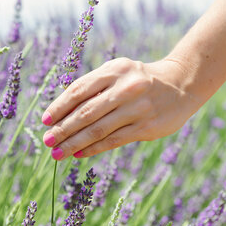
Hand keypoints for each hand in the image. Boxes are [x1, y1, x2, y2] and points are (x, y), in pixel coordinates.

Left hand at [41, 57, 202, 159]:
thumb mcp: (117, 73)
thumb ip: (93, 87)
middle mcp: (124, 88)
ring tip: (58, 153)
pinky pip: (114, 140)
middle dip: (62, 129)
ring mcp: (137, 108)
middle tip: (47, 141)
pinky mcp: (147, 127)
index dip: (59, 107)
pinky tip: (79, 154)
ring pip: (98, 129)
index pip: (79, 90)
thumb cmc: (138, 79)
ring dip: (74, 143)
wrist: (180, 83)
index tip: (45, 121)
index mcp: (113, 70)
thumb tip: (62, 113)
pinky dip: (93, 148)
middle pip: (85, 112)